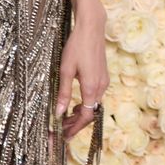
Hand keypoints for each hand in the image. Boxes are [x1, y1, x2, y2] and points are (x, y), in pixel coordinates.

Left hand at [55, 1, 108, 140]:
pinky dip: (86, 104)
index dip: (75, 128)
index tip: (64, 136)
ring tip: (67, 118)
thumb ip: (64, 92)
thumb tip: (59, 113)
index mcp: (91, 88)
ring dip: (81, 114)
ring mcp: (104, 82)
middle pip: (90, 113)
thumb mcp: (65, 69)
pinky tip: (76, 102)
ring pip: (93, 105)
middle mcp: (101, 87)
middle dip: (77, 124)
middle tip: (63, 130)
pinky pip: (95, 96)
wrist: (91, 28)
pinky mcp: (103, 76)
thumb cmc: (76, 47)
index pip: (85, 117)